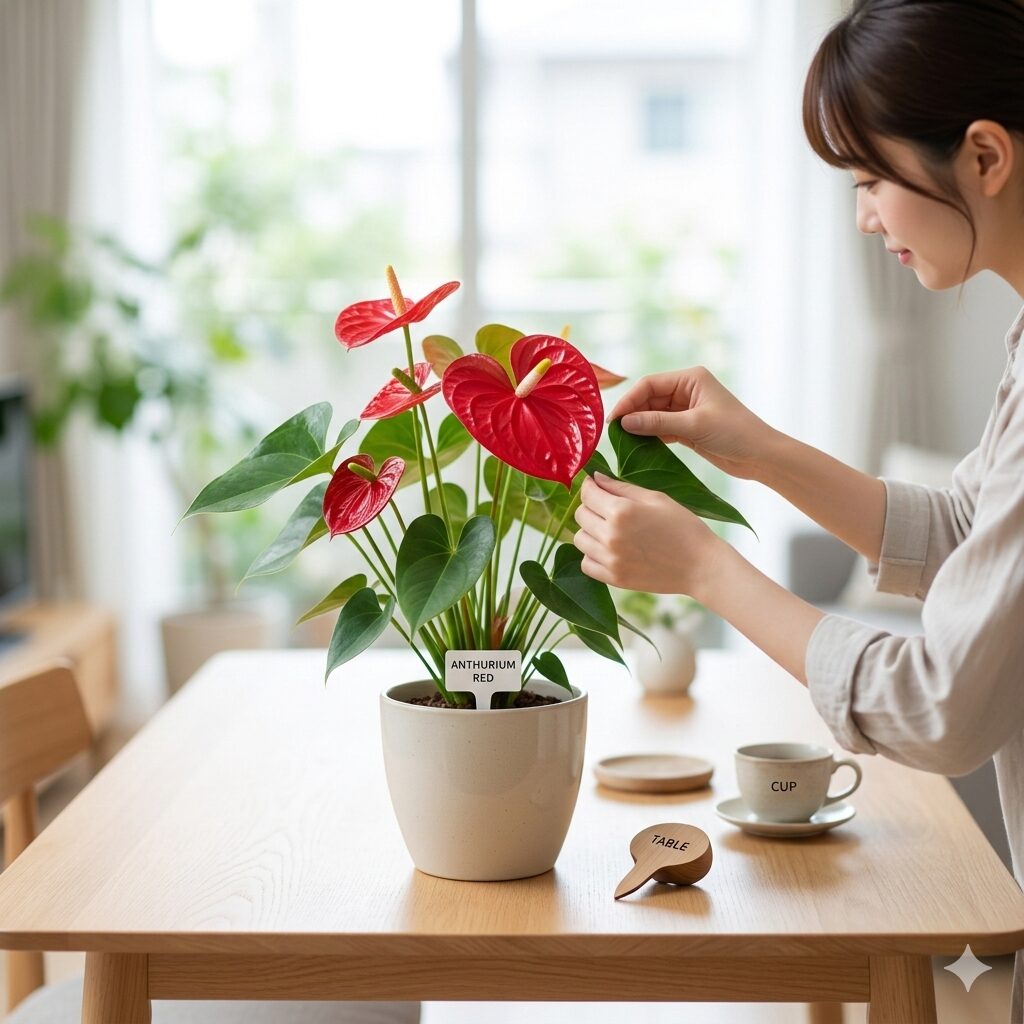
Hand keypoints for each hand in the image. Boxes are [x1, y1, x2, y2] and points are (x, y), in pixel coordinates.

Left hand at [574, 472, 726, 598]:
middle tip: (607, 508)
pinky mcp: (613, 578)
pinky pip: (586, 563)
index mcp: (621, 511)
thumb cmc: (683, 527)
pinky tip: (609, 549)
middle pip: (580, 515)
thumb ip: (621, 487)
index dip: (589, 487)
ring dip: (590, 531)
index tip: (595, 486)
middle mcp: (610, 535)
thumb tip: (595, 477)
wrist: (701, 566)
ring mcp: (610, 559)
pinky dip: (592, 555)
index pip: (587, 494)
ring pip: (579, 539)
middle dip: (590, 507)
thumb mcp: (655, 498)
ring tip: (609, 529)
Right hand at [609, 366, 775, 481]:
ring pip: (653, 414)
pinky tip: (638, 445)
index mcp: (691, 378)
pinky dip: (649, 436)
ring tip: (622, 441)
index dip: (630, 400)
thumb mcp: (694, 425)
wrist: (760, 456)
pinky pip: (661, 428)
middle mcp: (687, 390)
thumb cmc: (735, 433)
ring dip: (639, 426)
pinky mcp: (687, 428)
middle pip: (649, 398)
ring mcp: (686, 409)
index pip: (650, 384)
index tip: (614, 419)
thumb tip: (625, 423)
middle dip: (632, 413)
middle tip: (614, 433)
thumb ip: (658, 423)